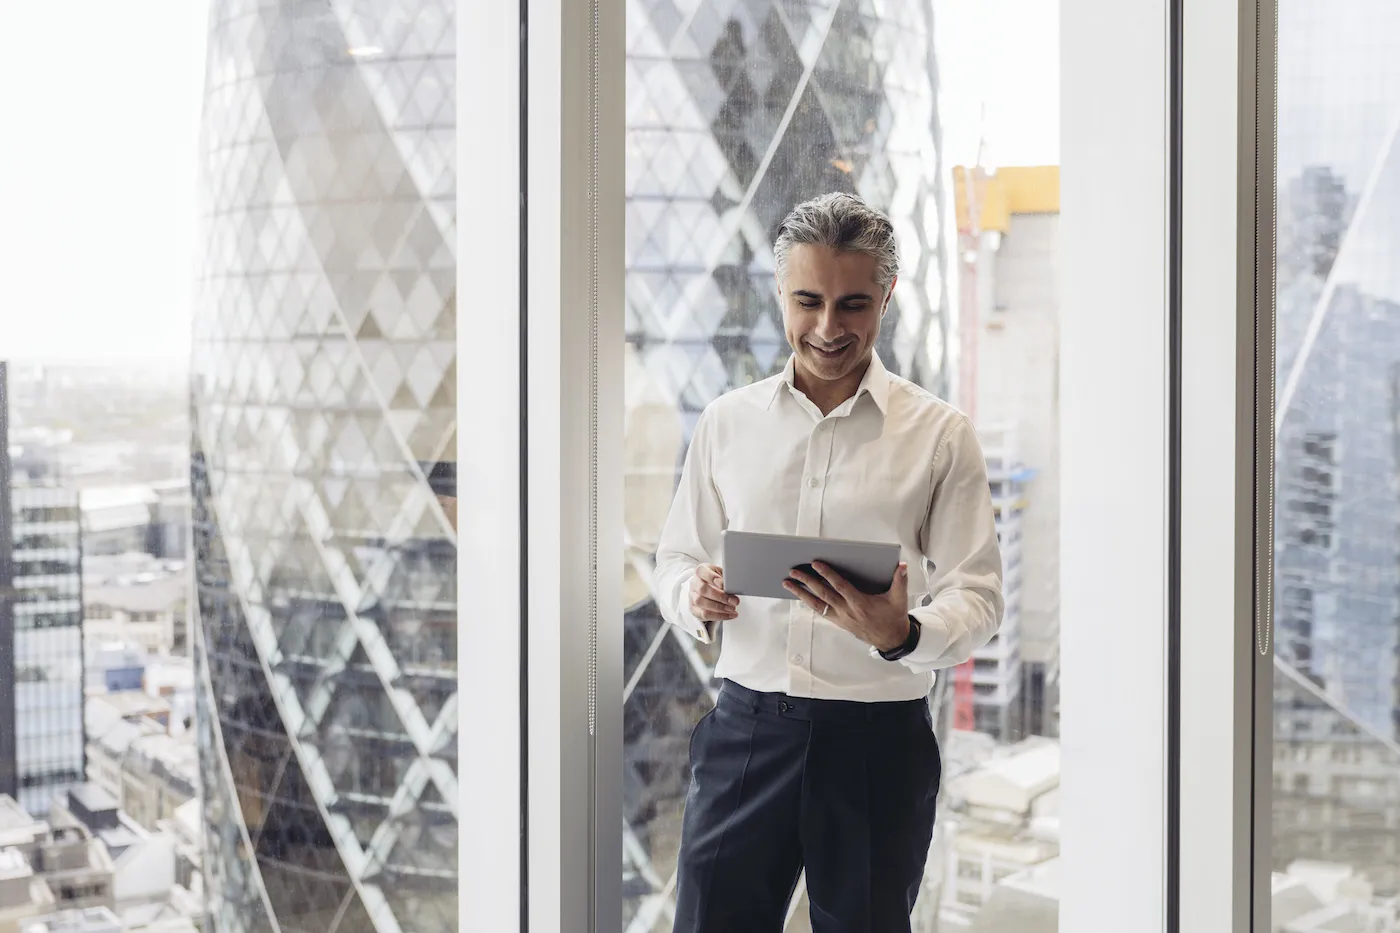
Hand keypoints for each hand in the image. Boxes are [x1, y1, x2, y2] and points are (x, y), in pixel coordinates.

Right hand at [689, 564, 738, 622]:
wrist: (707, 588)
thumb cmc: (715, 581)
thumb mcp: (721, 574)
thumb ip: (725, 578)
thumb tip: (734, 585)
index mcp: (701, 571)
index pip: (702, 571)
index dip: (712, 578)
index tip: (723, 584)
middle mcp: (694, 583)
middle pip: (702, 589)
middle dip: (720, 596)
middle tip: (733, 600)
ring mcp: (692, 596)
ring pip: (702, 603)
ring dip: (720, 608)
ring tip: (732, 608)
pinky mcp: (694, 609)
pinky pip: (704, 614)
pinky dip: (719, 616)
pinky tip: (729, 615)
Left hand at [785, 562, 910, 652]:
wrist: (891, 639)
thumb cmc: (893, 617)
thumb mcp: (899, 599)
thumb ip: (900, 581)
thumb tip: (902, 566)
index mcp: (860, 603)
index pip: (840, 586)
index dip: (827, 574)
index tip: (816, 564)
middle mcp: (847, 611)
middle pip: (823, 594)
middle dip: (806, 582)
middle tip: (793, 571)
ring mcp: (841, 618)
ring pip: (817, 604)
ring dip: (801, 593)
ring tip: (788, 583)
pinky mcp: (839, 622)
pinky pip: (820, 611)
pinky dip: (809, 603)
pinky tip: (800, 596)